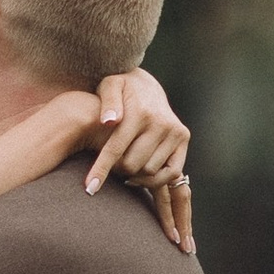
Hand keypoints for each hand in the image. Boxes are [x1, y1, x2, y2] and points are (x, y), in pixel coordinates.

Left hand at [87, 68, 193, 252]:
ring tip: (123, 166)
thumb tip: (109, 122)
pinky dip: (155, 180)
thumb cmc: (119, 88)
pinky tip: (139, 176)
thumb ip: (107, 102)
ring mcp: (175, 131)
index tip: (89, 188)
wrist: (146, 84)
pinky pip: (171, 172)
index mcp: (140, 112)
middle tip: (109, 165)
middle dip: (117, 169)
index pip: (116, 148)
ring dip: (134, 174)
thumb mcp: (108, 86)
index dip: (101, 170)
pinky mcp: (184, 138)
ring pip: (149, 171)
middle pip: (132, 164)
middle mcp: (161, 122)